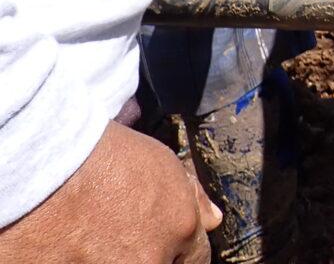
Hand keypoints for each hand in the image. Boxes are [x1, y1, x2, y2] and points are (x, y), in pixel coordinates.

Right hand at [0, 120, 220, 262]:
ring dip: (111, 257)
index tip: (162, 239)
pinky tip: (71, 248)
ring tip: (92, 238)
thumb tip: (213, 221)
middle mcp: (150, 260)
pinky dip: (82, 261)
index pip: (197, 258)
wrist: (45, 166)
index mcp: (179, 228)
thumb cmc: (102, 156)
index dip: (179, 247)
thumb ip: (193, 198)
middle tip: (123, 235)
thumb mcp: (162, 164)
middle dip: (147, 254)